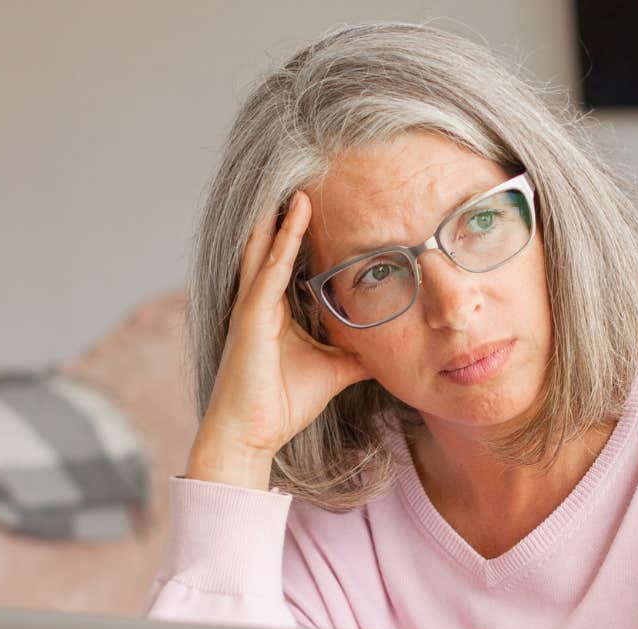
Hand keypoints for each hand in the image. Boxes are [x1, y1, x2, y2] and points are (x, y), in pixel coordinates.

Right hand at [190, 190, 371, 486]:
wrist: (251, 436)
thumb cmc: (282, 404)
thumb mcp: (334, 371)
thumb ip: (356, 353)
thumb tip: (388, 348)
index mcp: (273, 311)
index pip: (286, 262)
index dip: (298, 234)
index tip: (319, 205)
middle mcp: (258, 303)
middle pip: (270, 249)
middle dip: (286, 218)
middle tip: (303, 182)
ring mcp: (250, 309)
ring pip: (264, 252)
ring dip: (281, 221)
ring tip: (298, 189)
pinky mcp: (249, 320)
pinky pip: (266, 274)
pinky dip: (278, 246)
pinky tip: (291, 222)